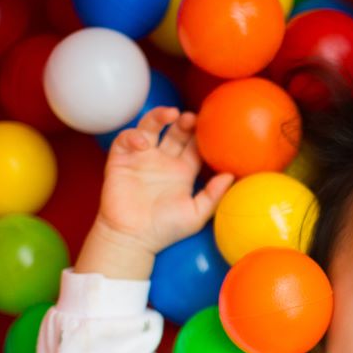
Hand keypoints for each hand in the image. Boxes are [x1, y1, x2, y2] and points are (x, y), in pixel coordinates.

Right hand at [97, 106, 233, 254]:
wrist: (133, 238)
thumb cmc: (166, 229)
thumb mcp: (196, 213)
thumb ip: (214, 195)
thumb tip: (231, 175)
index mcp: (182, 171)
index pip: (194, 147)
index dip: (201, 136)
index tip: (211, 129)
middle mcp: (163, 161)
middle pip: (175, 132)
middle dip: (183, 122)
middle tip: (192, 118)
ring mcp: (142, 159)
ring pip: (150, 128)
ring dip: (159, 117)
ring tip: (171, 114)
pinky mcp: (120, 160)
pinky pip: (125, 140)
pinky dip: (133, 136)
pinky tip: (143, 142)